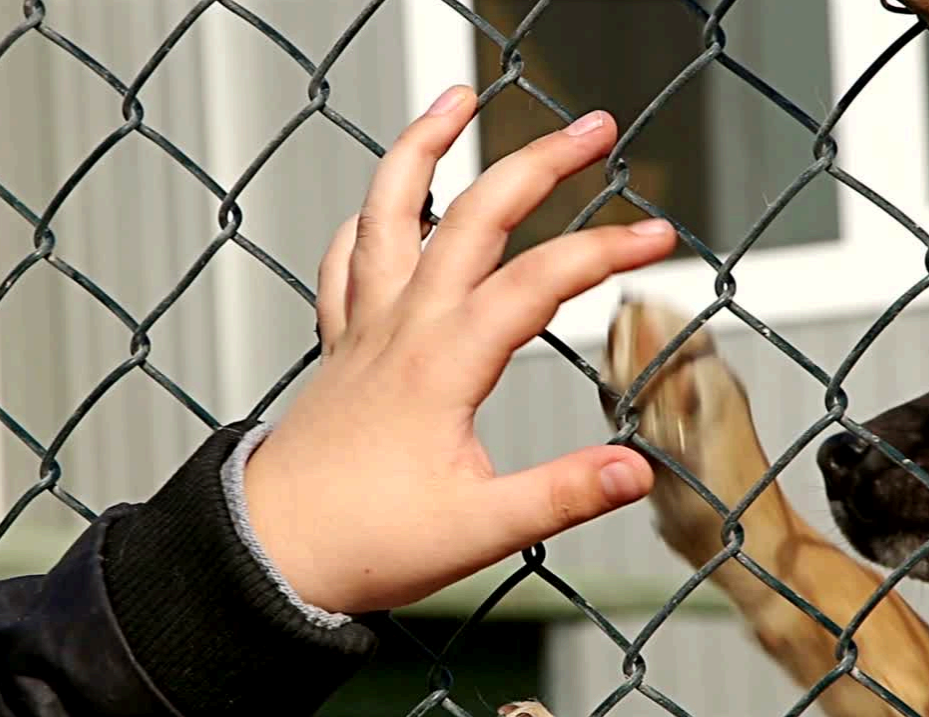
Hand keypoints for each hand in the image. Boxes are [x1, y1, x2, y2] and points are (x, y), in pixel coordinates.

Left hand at [243, 84, 677, 613]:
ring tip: (457, 98)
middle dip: (538, 162)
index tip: (658, 237)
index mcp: (443, 364)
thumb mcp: (478, 529)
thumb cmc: (364, 540)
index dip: (604, 251)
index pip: (537, 281)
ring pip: (388, 211)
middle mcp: (402, 327)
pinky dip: (366, 218)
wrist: (270, 552)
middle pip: (473, 217)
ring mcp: (365, 327)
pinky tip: (382, 204)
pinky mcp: (342, 343)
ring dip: (424, 147)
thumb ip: (562, 494)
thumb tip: (637, 469)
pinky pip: (345, 260)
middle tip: (593, 129)